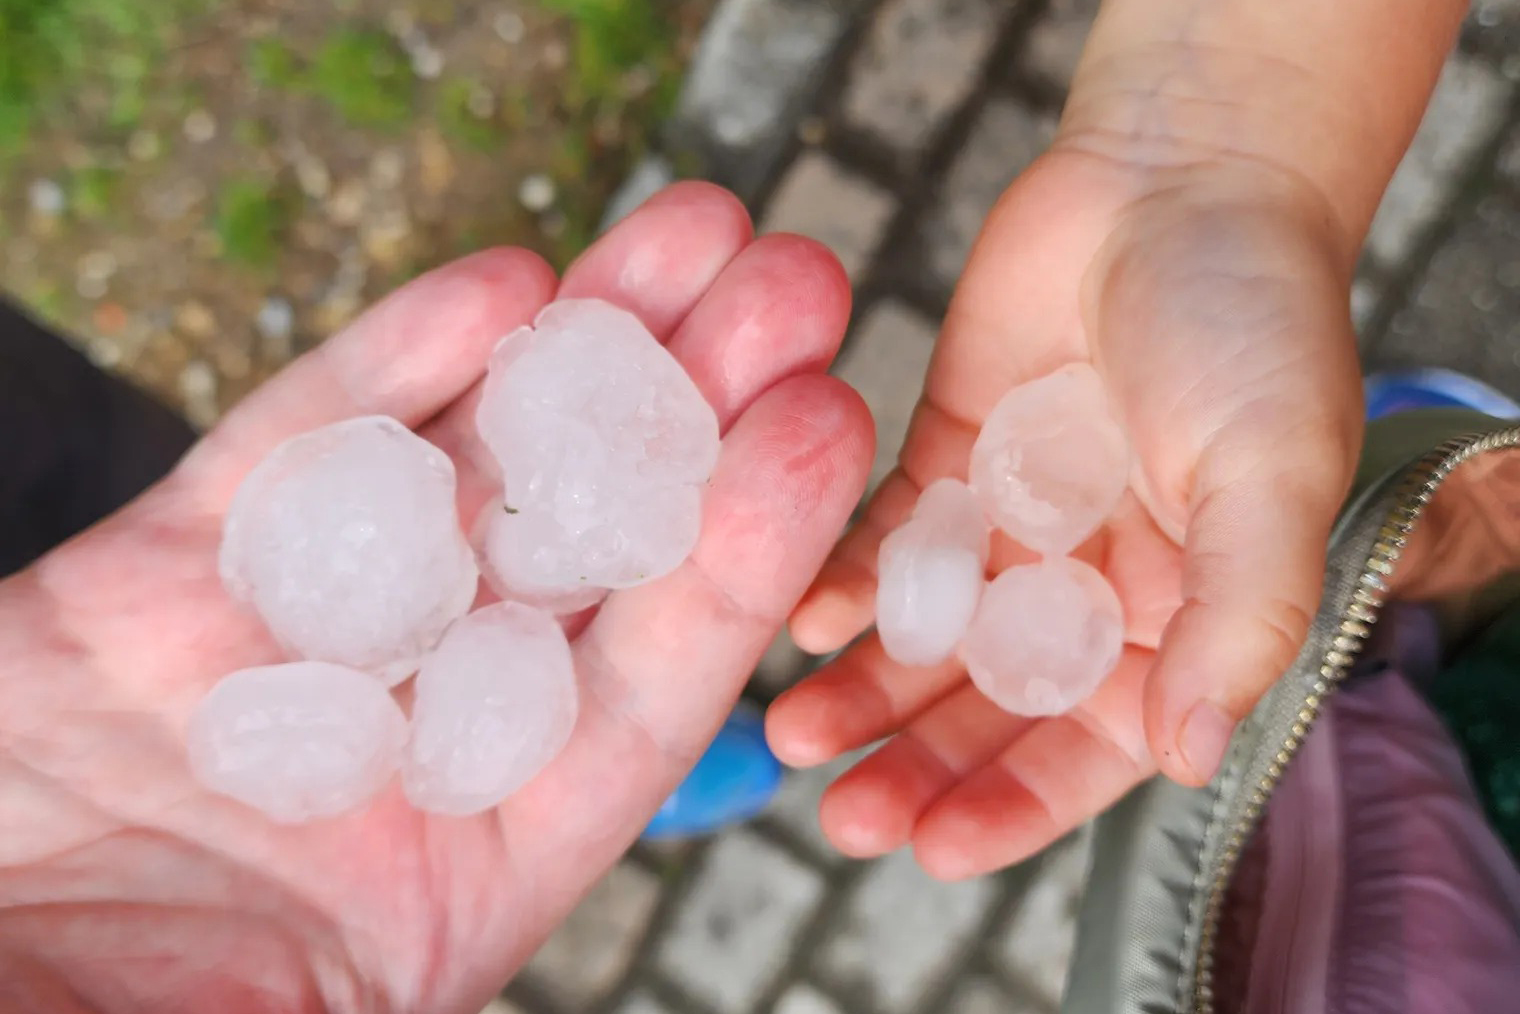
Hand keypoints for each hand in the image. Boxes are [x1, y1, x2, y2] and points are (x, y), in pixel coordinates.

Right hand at [0, 183, 872, 1012]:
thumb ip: (381, 977)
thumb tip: (470, 954)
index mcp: (468, 862)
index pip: (648, 686)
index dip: (747, 554)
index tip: (829, 426)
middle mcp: (408, 728)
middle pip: (584, 549)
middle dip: (696, 412)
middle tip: (800, 282)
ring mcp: (296, 633)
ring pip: (465, 468)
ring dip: (583, 349)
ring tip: (693, 232)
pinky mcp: (169, 568)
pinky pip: (298, 449)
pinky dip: (395, 365)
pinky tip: (505, 285)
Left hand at [767, 149, 1364, 878]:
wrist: (1174, 177)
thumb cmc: (1254, 322)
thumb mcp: (1271, 473)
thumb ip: (1241, 615)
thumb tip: (1196, 757)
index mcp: (1180, 615)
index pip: (1092, 747)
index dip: (1017, 806)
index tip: (935, 849)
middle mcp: (1089, 587)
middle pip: (992, 709)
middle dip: (919, 766)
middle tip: (843, 819)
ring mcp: (1013, 526)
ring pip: (928, 639)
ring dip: (865, 691)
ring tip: (794, 738)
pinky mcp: (947, 460)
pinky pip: (889, 542)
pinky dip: (847, 584)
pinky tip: (803, 623)